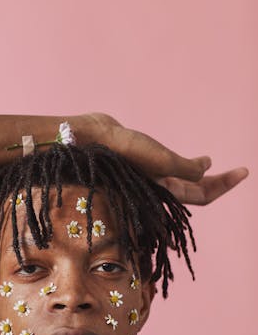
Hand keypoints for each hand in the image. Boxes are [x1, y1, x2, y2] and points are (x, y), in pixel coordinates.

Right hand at [72, 113, 248, 205]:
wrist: (91, 139)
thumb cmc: (123, 151)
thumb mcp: (162, 161)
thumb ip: (188, 169)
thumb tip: (206, 168)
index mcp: (163, 192)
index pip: (202, 196)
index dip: (225, 185)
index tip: (244, 171)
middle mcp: (158, 189)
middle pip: (197, 193)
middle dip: (219, 183)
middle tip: (241, 171)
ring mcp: (149, 178)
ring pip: (184, 182)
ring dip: (202, 177)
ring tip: (215, 168)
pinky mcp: (141, 165)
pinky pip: (171, 171)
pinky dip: (185, 167)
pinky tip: (192, 161)